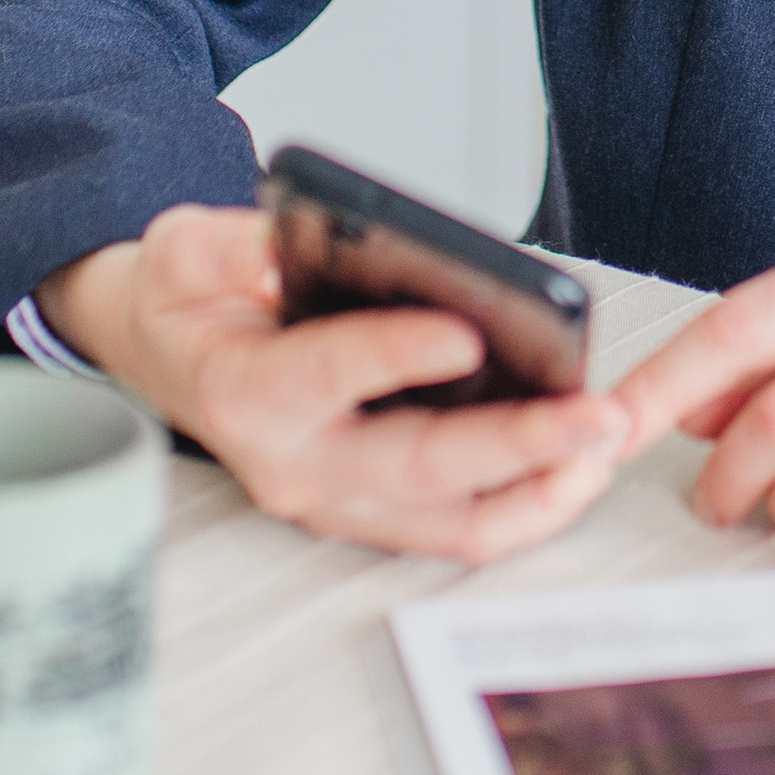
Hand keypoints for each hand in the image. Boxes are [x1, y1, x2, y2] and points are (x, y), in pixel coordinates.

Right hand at [36, 205, 626, 562]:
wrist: (167, 360)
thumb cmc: (188, 302)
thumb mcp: (182, 248)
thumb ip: (229, 245)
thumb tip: (286, 247)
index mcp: (245, 391)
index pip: (330, 373)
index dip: (397, 354)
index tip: (468, 334)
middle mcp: (294, 464)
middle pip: (417, 467)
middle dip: (515, 446)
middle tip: (592, 416)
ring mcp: (335, 502)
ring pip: (449, 521)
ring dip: (538, 492)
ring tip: (606, 446)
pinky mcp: (370, 514)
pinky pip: (457, 528)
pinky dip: (525, 506)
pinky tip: (581, 465)